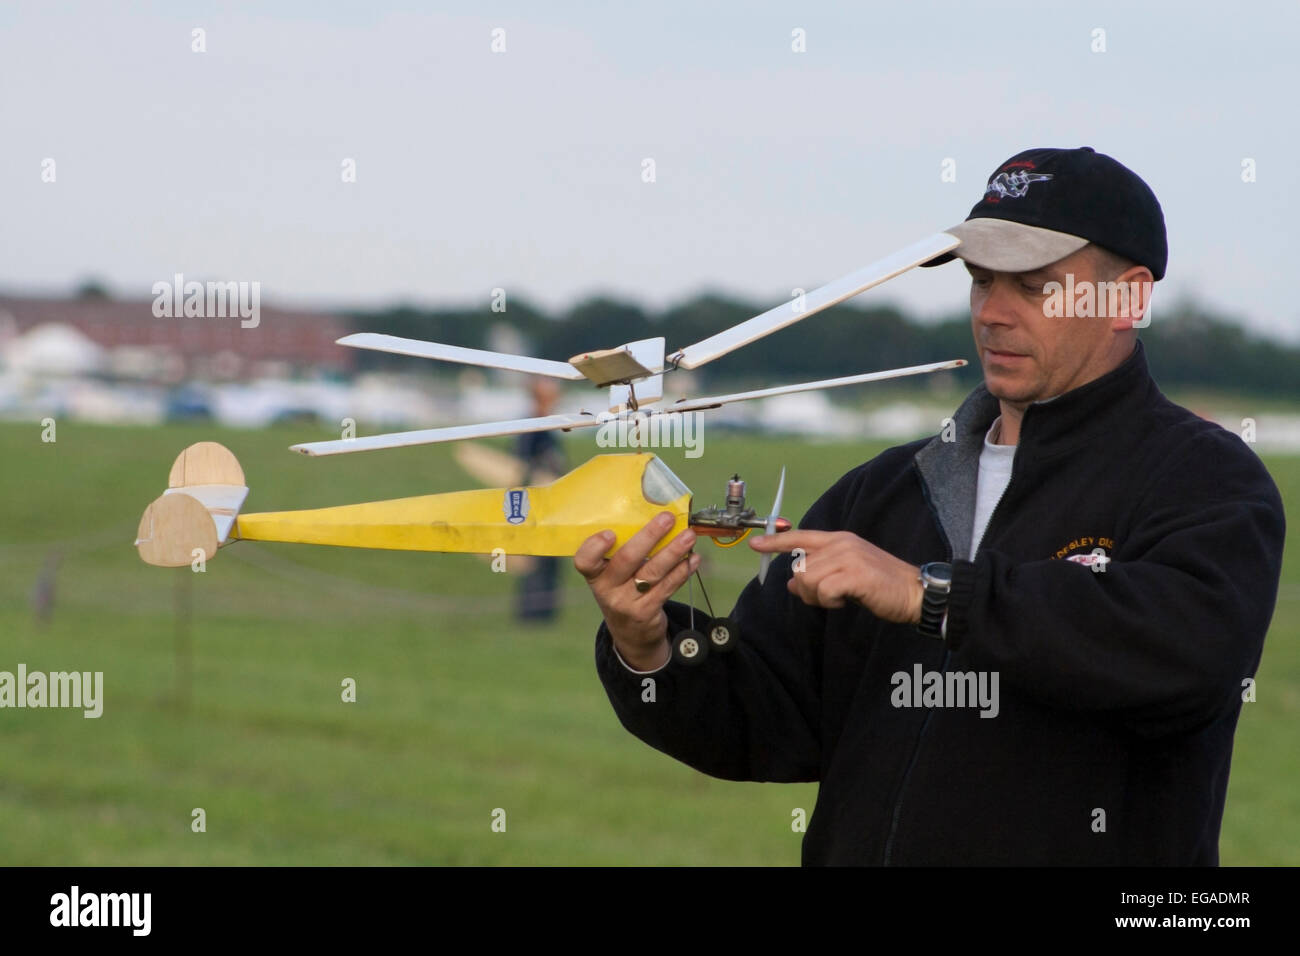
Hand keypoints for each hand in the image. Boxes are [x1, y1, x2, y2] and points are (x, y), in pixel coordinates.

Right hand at [574, 512, 699, 669]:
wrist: (629, 632)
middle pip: (627, 559)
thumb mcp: (611, 575)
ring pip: (652, 573)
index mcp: (594, 574)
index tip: (609, 534)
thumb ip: (623, 551)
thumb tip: (654, 516)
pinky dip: (682, 571)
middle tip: (667, 519)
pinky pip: (667, 587)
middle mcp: (607, 589)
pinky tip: (692, 558)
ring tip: (688, 536)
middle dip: (649, 536)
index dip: (594, 547)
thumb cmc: (621, 590)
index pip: (585, 560)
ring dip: (673, 551)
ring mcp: (626, 603)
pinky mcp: (646, 612)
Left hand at [749, 530, 922, 624]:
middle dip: (805, 589)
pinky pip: (822, 590)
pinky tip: (845, 601)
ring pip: (806, 578)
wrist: (914, 592)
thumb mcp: (845, 577)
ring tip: (838, 598)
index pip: (800, 536)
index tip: (755, 545)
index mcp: (839, 540)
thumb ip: (819, 575)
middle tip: (827, 598)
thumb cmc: (880, 586)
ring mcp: (848, 557)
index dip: (775, 541)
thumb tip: (791, 584)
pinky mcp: (854, 574)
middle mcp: (841, 544)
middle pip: (799, 567)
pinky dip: (828, 602)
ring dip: (816, 597)